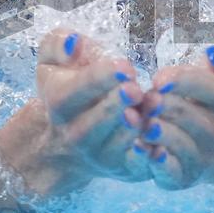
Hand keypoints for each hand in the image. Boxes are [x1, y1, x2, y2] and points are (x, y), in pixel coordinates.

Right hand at [31, 28, 150, 184]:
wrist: (65, 141)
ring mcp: (100, 156)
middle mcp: (76, 134)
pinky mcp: (124, 170)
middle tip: (135, 89)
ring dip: (138, 126)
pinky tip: (162, 137)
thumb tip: (74, 42)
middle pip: (97, 121)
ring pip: (119, 144)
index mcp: (59, 104)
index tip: (123, 66)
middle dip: (116, 104)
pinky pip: (139, 166)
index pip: (76, 91)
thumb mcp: (51, 61)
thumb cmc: (66, 90)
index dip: (100, 78)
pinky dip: (151, 155)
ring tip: (153, 105)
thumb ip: (58, 44)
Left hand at [136, 43, 213, 191]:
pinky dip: (156, 163)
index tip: (161, 77)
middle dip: (163, 105)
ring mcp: (206, 156)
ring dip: (156, 132)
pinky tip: (140, 146)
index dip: (185, 82)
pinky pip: (172, 174)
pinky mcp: (188, 176)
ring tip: (136, 118)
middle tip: (145, 97)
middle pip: (191, 117)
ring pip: (180, 146)